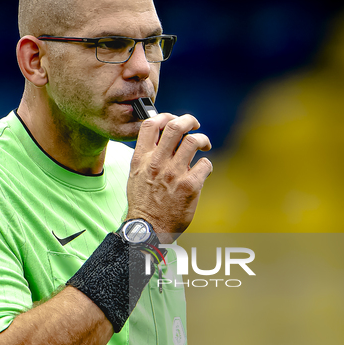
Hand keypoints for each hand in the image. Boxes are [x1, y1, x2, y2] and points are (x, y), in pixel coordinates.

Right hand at [126, 113, 211, 239]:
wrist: (148, 228)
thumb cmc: (143, 203)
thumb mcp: (136, 175)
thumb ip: (146, 157)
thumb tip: (162, 140)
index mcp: (141, 159)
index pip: (150, 124)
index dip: (164, 115)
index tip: (172, 119)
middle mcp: (157, 163)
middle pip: (175, 126)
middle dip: (189, 120)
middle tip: (194, 125)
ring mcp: (174, 174)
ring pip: (193, 141)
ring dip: (202, 139)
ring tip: (204, 144)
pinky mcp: (190, 186)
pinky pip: (205, 164)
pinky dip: (207, 165)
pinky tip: (203, 171)